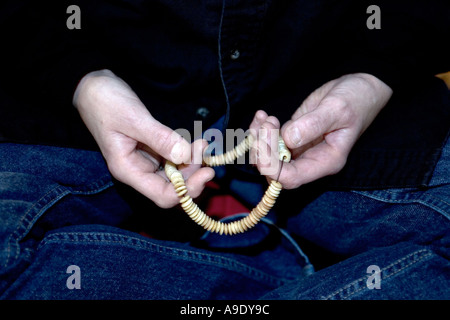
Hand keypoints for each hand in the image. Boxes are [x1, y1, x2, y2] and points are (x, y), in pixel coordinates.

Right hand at [73, 69, 213, 207]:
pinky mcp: (151, 151)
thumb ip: (160, 138)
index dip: (187, 190)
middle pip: (172, 188)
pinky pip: (173, 160)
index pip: (162, 195)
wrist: (93, 87)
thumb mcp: (133, 118)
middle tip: (204, 151)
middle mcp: (138, 171)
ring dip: (192, 164)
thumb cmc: (106, 102)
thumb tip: (185, 155)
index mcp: (128, 170)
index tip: (206, 171)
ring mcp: (145, 162)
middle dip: (193, 174)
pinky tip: (194, 144)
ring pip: (175, 175)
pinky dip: (186, 155)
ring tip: (201, 145)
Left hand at [250, 73, 391, 188]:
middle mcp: (310, 161)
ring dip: (259, 138)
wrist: (358, 89)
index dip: (271, 166)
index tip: (264, 142)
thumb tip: (288, 138)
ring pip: (267, 156)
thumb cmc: (355, 100)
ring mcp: (299, 150)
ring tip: (265, 117)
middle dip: (262, 150)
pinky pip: (268, 141)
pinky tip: (263, 115)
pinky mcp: (291, 137)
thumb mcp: (338, 109)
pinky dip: (260, 130)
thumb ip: (314, 124)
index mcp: (325, 162)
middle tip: (266, 124)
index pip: (291, 178)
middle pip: (274, 171)